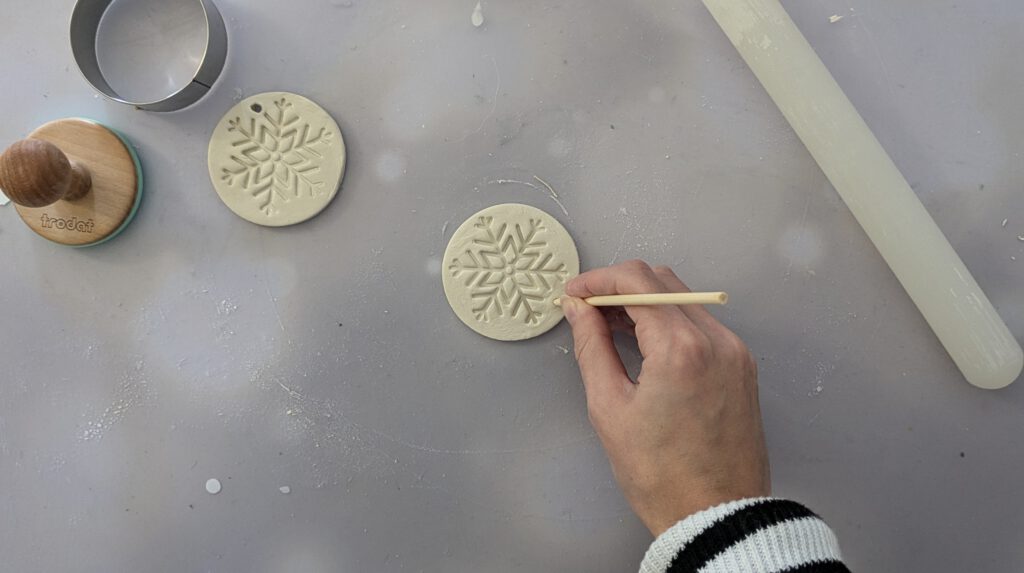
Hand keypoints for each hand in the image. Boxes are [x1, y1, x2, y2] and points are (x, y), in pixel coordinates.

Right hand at [561, 260, 769, 536]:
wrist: (717, 515)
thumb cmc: (661, 474)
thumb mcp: (610, 408)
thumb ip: (592, 347)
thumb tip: (578, 309)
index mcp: (681, 349)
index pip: (636, 281)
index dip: (597, 280)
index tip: (573, 293)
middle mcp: (716, 340)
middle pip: (662, 280)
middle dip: (620, 286)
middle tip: (587, 309)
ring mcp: (735, 351)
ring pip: (683, 298)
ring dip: (645, 301)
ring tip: (611, 326)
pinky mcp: (741, 365)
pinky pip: (701, 323)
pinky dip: (669, 320)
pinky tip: (645, 342)